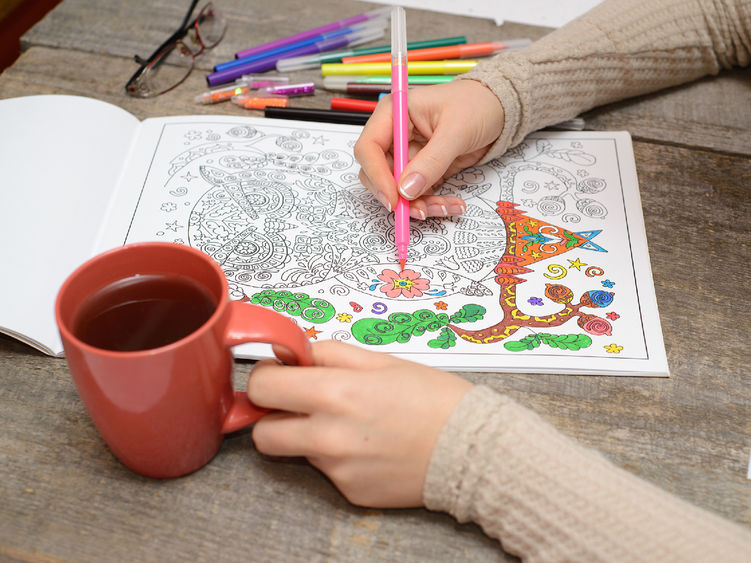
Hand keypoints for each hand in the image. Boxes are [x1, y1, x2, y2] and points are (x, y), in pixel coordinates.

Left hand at [248, 340, 471, 507]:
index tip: (280, 374)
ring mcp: (338, 470)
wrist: (474, 450)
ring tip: (349, 424)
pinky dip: (340, 458)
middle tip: (298, 403)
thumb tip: (294, 354)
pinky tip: (371, 447)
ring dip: (308, 436)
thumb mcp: (381, 360)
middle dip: (273, 416)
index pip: (262, 388)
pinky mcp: (350, 492)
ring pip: (296, 451)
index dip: (266, 378)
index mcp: (336, 393)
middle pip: (263, 434)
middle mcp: (329, 436)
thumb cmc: (434, 398)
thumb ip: (329, 354)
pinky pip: (327, 471)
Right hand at [353, 79, 503, 219]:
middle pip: (377, 174)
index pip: (369, 148)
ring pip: (398, 190)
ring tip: (445, 207)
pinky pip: (417, 195)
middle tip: (418, 211)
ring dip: (418, 205)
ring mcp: (407, 155)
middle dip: (397, 196)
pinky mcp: (421, 171)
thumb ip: (431, 161)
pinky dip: (432, 203)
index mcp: (393, 114)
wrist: (498, 109)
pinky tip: (452, 204)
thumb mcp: (455, 131)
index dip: (376, 175)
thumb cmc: (475, 105)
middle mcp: (394, 136)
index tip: (393, 198)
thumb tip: (406, 189)